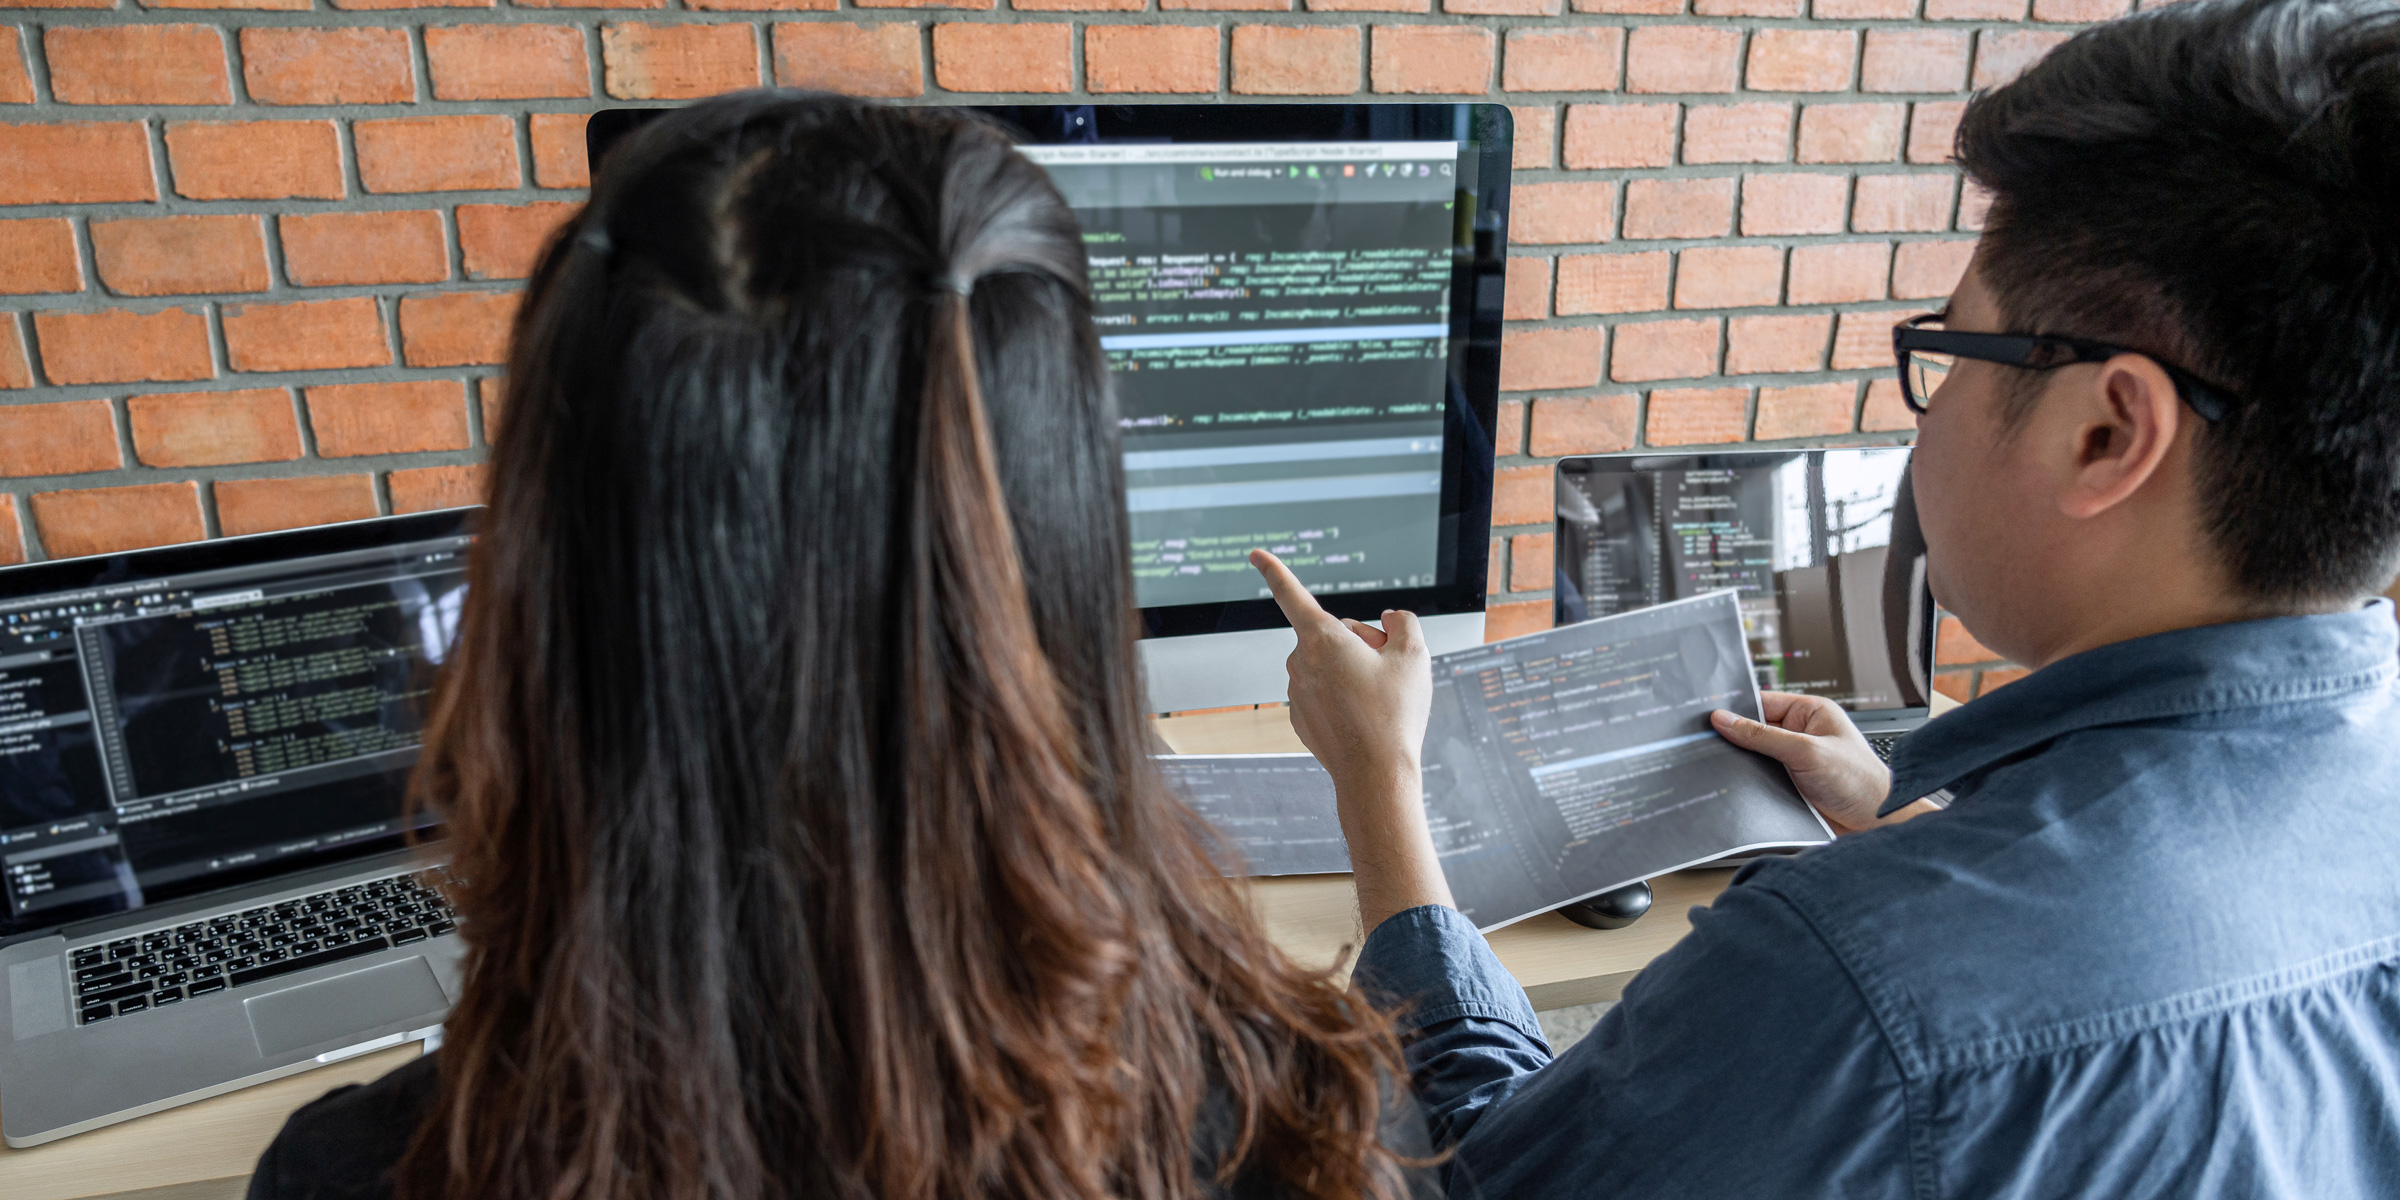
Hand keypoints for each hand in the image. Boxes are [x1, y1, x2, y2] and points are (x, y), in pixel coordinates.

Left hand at [1250, 549, 1451, 927]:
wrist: (1377, 777)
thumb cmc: (1395, 713)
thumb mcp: (1416, 655)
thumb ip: (1402, 622)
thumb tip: (1386, 620)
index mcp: (1321, 639)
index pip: (1291, 594)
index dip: (1274, 570)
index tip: (1254, 554)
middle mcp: (1299, 662)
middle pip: (1333, 634)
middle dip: (1361, 643)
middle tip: (1390, 672)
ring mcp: (1296, 692)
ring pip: (1330, 665)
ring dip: (1354, 672)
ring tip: (1380, 701)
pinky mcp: (1301, 717)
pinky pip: (1325, 693)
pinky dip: (1344, 698)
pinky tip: (1365, 719)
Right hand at [1709, 692, 1924, 834]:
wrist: (1876, 825)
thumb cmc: (1859, 782)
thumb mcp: (1807, 752)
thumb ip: (1763, 736)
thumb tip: (1724, 720)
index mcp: (1810, 713)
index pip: (1762, 702)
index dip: (1734, 709)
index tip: (1706, 717)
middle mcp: (1801, 733)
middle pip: (1754, 729)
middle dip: (1733, 738)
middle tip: (1702, 742)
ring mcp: (1794, 760)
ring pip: (1754, 755)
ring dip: (1740, 763)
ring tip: (1715, 765)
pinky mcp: (1789, 784)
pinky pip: (1759, 777)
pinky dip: (1746, 781)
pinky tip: (1732, 784)